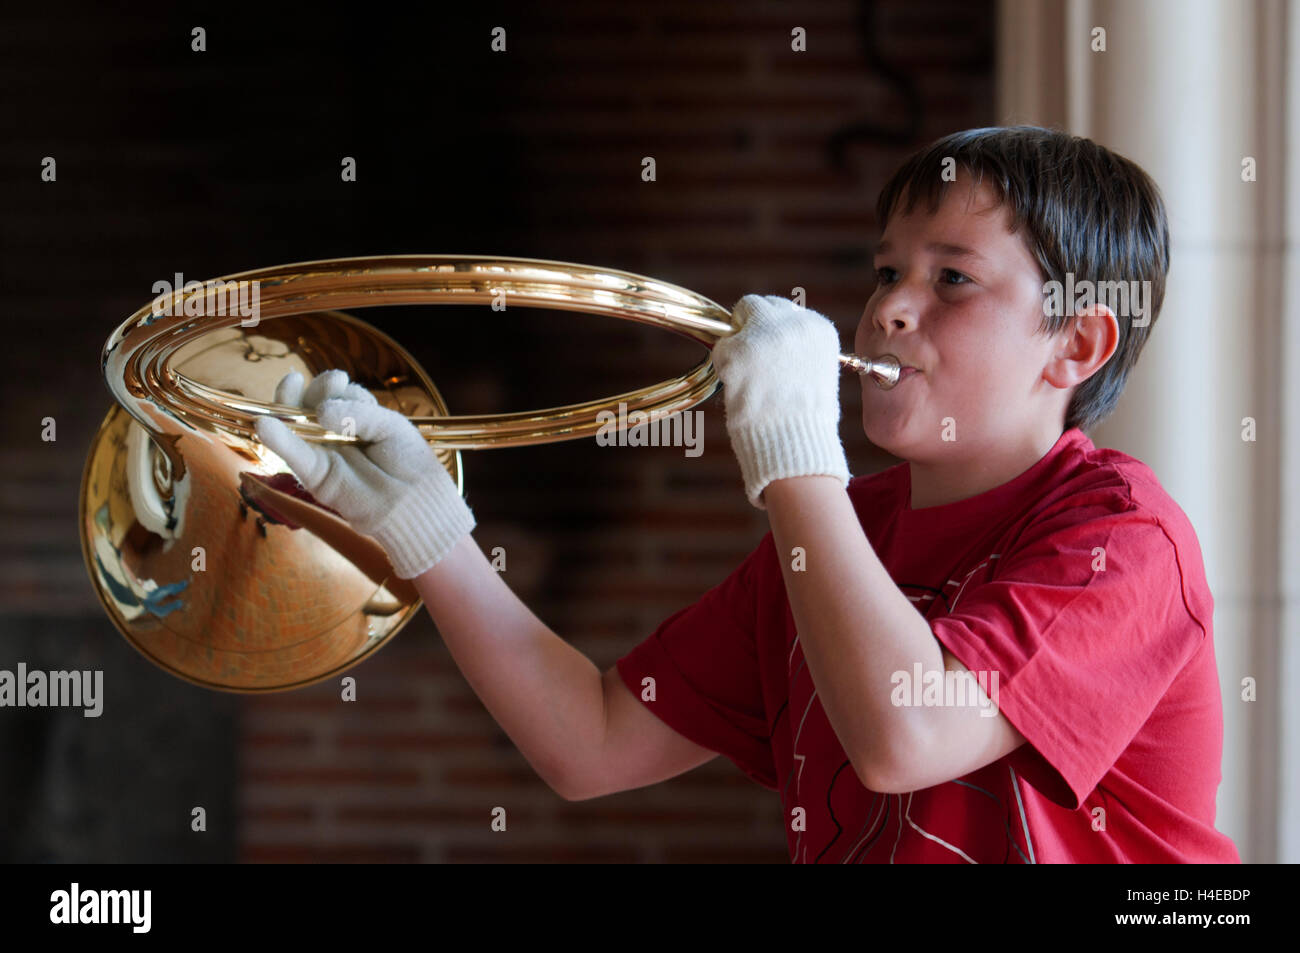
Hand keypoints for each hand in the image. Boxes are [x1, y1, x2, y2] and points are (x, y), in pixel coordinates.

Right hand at [253, 369, 475, 577]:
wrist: (416, 501)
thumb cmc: (408, 461)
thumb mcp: (389, 426)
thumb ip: (357, 414)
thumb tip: (320, 411)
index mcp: (353, 416)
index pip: (333, 393)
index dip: (330, 384)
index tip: (340, 381)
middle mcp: (332, 432)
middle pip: (306, 405)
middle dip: (309, 389)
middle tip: (328, 385)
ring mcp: (321, 452)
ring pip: (293, 426)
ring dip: (286, 405)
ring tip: (290, 387)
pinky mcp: (315, 476)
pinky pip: (293, 456)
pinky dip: (278, 440)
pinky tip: (264, 425)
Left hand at [710, 294, 848, 508]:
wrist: (793, 441)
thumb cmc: (804, 419)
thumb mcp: (815, 372)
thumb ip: (797, 348)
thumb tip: (772, 339)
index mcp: (818, 328)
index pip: (784, 308)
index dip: (769, 327)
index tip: (764, 347)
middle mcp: (794, 323)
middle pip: (757, 306)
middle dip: (748, 327)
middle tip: (746, 358)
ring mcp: (765, 334)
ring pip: (735, 327)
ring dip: (735, 348)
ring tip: (748, 380)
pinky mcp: (740, 349)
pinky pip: (720, 350)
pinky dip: (724, 368)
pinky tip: (739, 389)